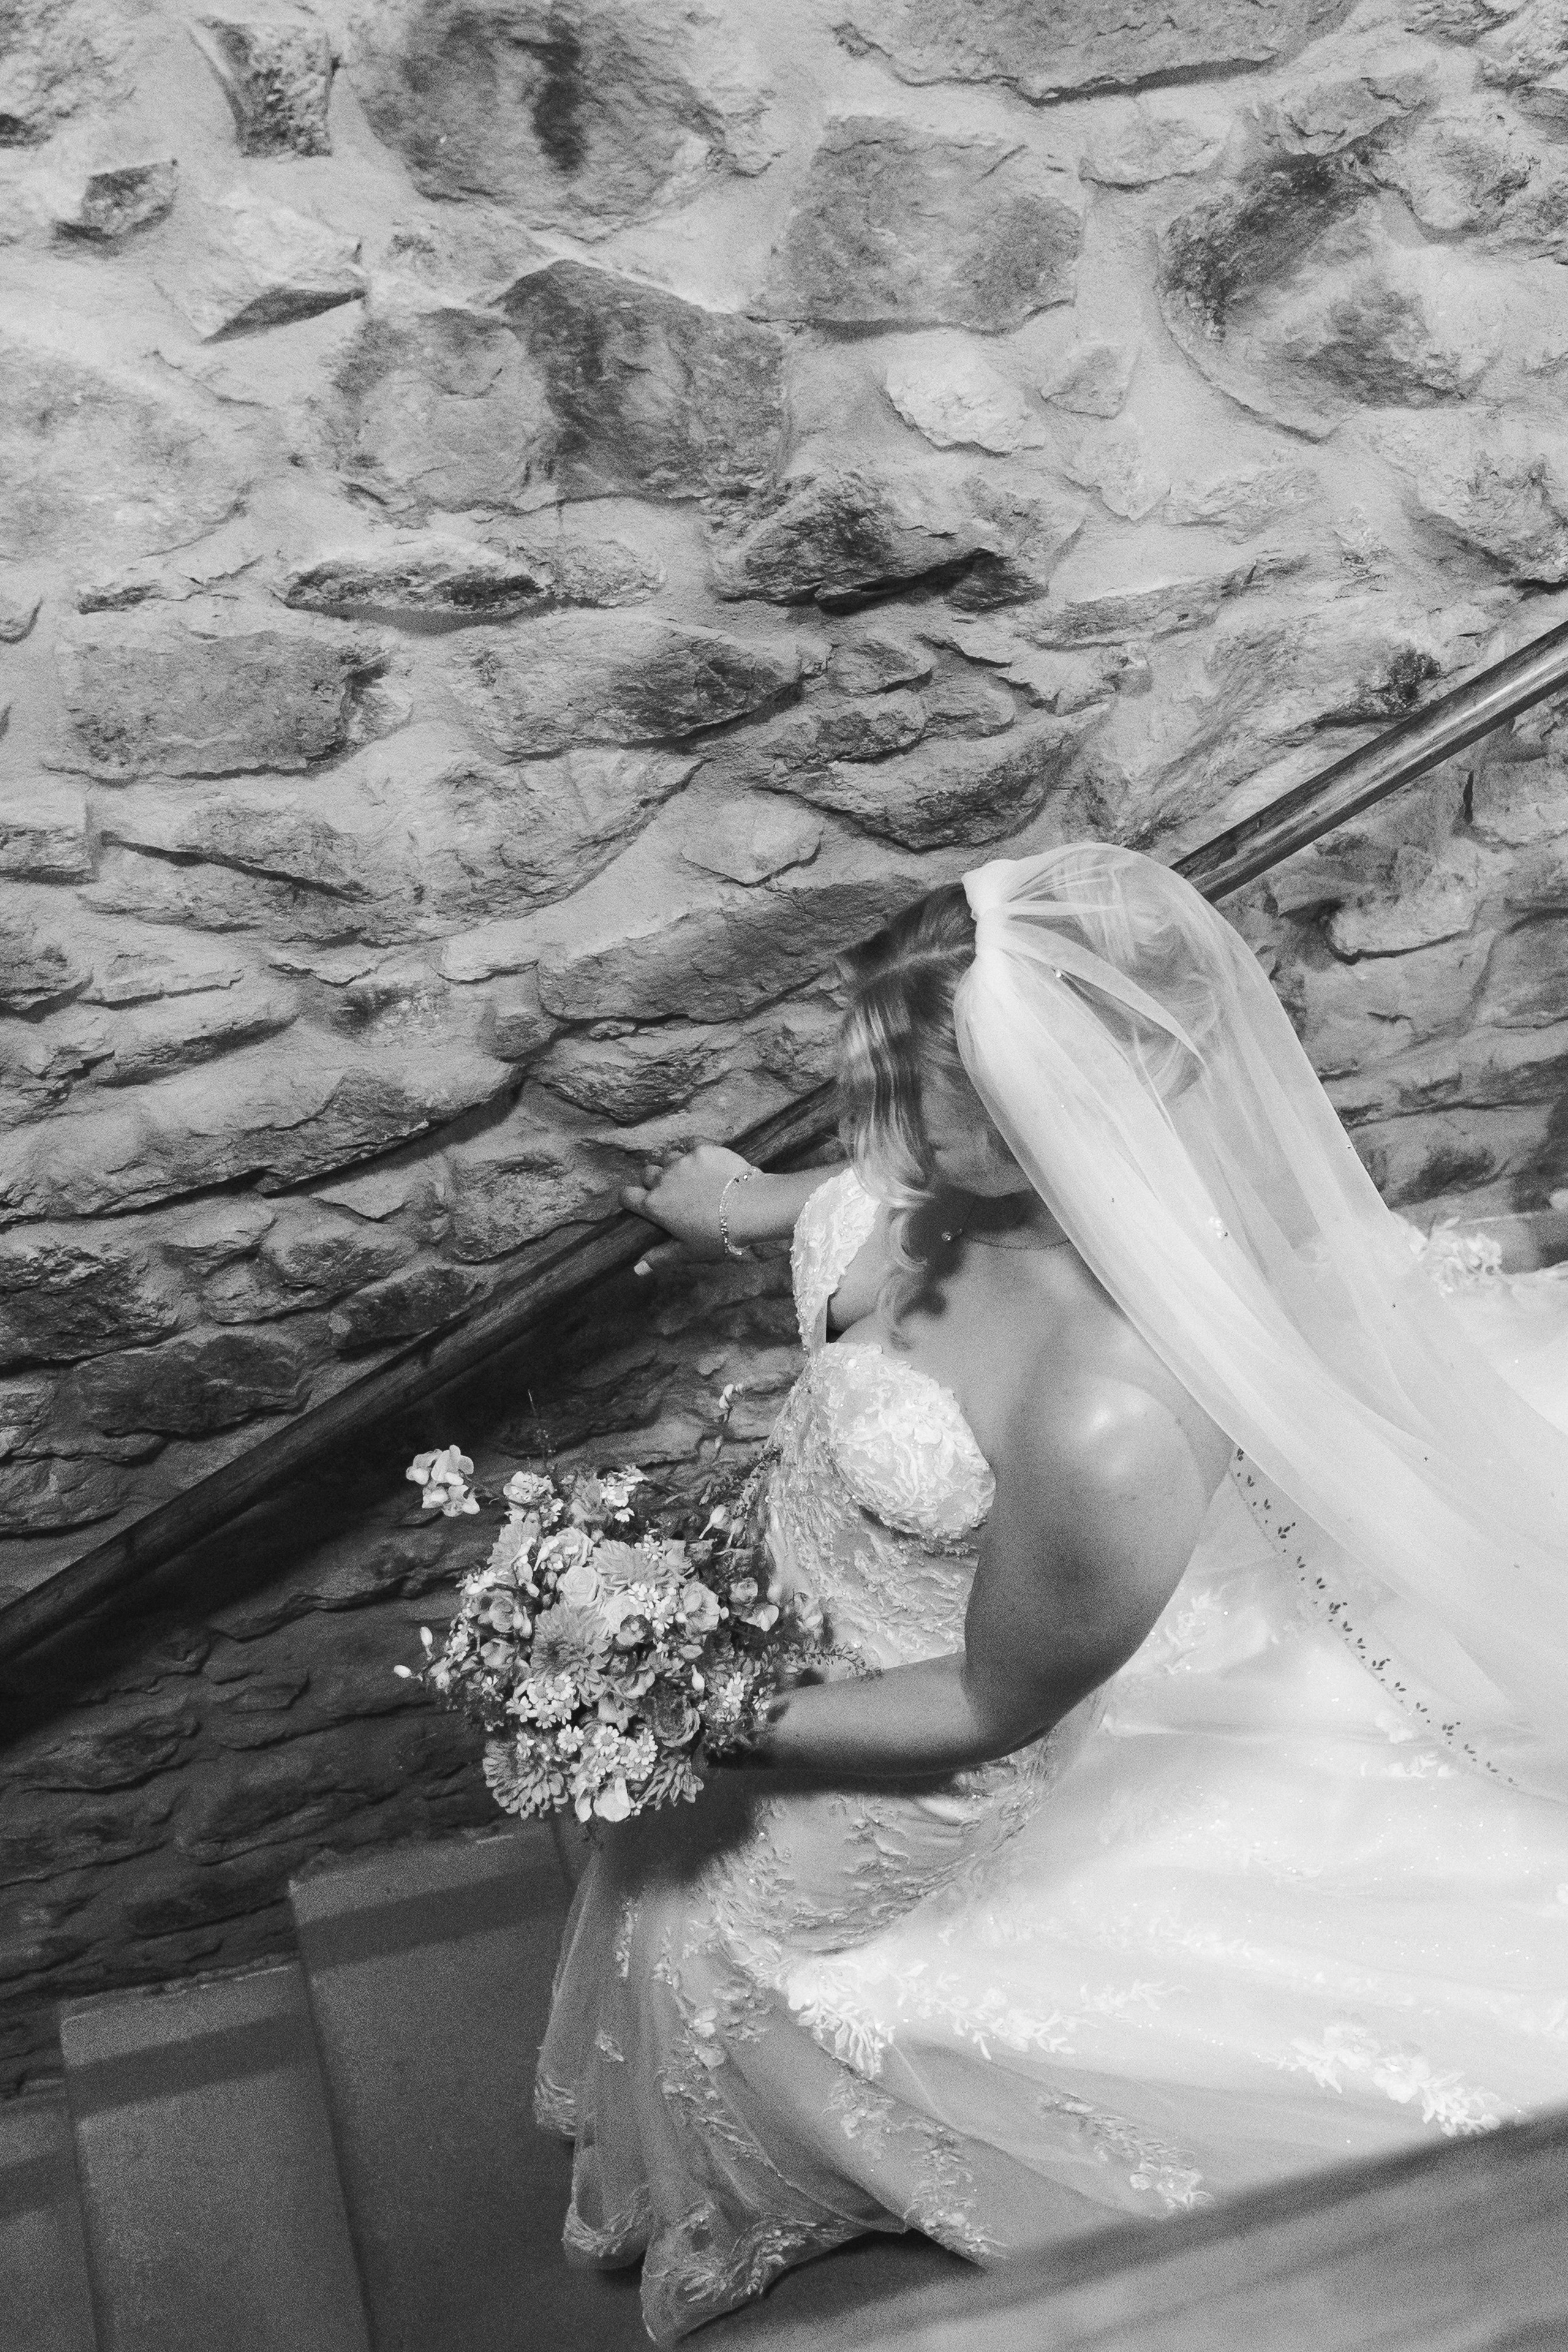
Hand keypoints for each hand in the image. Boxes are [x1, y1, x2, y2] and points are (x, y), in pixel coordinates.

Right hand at [621, 1144, 752, 1265]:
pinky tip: (705, 1162)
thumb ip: (661, 1257)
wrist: (750, 1208)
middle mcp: (664, 1180)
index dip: (630, 1199)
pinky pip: (690, 1143)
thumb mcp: (689, 1251)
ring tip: (691, 1177)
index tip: (640, 1202)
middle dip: (654, 1181)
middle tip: (673, 1192)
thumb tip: (637, 1270)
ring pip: (667, 1157)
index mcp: (655, 1206)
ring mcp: (682, 1162)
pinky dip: (694, 1151)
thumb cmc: (719, 1235)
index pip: (626, 1196)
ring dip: (674, 1165)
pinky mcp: (702, 1149)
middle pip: (646, 1173)